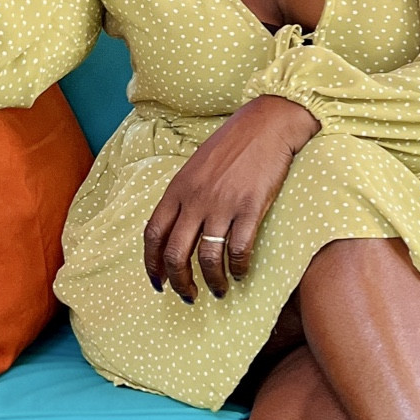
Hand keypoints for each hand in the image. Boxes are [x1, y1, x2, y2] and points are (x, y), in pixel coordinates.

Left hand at [144, 96, 320, 300]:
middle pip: (175, 253)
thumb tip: (178, 227)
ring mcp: (222, 205)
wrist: (266, 124)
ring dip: (211, 281)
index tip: (158, 282)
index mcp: (177, 189)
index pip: (154, 234)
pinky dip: (238, 267)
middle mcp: (195, 199)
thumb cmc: (232, 144)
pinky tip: (240, 273)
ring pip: (207, 257)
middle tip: (187, 295)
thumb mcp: (196, 166)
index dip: (152, 264)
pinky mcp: (250, 208)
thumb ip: (184, 195)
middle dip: (179, 282)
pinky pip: (238, 249)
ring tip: (217, 290)